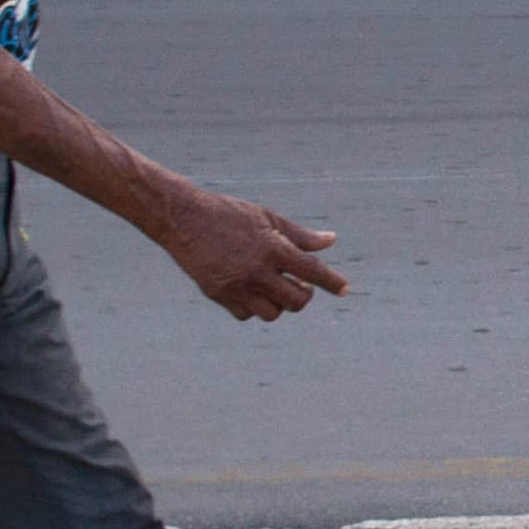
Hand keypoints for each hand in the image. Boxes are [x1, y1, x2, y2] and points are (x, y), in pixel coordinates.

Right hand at [154, 185, 347, 321]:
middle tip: (301, 284)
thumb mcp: (267, 218)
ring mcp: (237, 286)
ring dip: (280, 304)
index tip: (345, 290)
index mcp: (273, 248)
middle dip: (304, 295)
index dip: (332, 282)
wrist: (182, 219)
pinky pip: (247, 314)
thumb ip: (300, 235)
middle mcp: (258, 271)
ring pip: (273, 313)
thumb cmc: (228, 214)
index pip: (312, 271)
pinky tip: (252, 290)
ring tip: (276, 287)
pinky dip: (255, 306)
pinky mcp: (219, 295)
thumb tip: (331, 241)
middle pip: (297, 301)